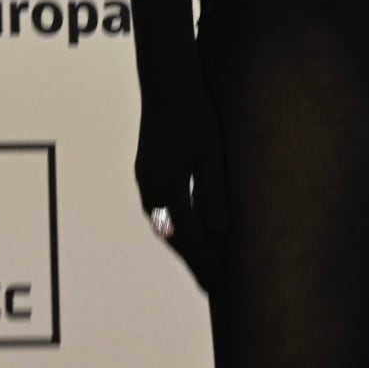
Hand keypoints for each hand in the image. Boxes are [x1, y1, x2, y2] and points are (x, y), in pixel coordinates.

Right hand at [136, 75, 229, 291]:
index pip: (188, 236)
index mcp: (166, 186)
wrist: (166, 81)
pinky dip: (178, 227)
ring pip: (166, 225)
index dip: (205, 261)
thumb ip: (213, 192)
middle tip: (216, 286)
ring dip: (186, 247)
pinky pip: (163, 210)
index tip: (221, 283)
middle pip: (173, 236)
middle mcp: (151, 189)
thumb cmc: (195, 111)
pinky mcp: (149, 173)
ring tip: (207, 266)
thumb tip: (219, 232)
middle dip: (195, 262)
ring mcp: (146, 181)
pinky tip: (193, 233)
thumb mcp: (211, 151)